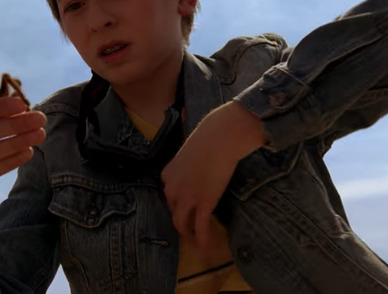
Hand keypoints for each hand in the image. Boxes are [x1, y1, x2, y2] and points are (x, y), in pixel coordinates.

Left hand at [161, 102, 264, 255]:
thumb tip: (198, 166)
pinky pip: (200, 227)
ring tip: (193, 241)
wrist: (220, 137)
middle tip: (187, 229)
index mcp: (167, 174)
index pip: (169, 195)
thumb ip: (189, 164)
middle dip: (179, 221)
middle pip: (173, 210)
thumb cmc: (209, 138)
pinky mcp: (204, 203)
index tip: (183, 209)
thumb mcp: (190, 152)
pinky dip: (201, 241)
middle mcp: (172, 188)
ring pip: (181, 223)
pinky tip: (204, 250)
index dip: (176, 204)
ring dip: (187, 234)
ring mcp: (187, 197)